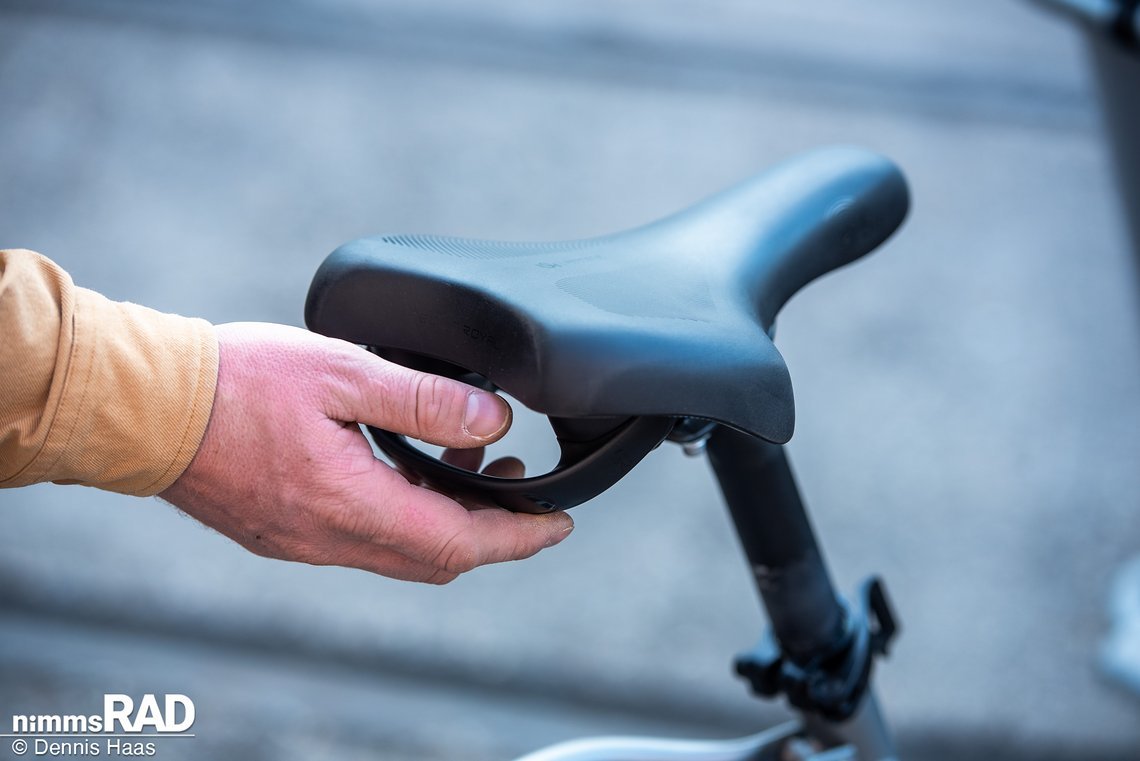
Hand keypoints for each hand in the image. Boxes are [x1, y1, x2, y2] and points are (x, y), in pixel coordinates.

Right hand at [161, 322, 572, 583]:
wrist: (146, 406)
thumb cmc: (236, 381)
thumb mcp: (342, 372)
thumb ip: (423, 398)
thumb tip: (493, 420)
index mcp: (352, 503)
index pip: (459, 542)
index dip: (518, 537)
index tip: (558, 523)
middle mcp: (330, 537)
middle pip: (435, 557)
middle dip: (489, 531)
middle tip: (520, 490)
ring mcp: (303, 540)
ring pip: (399, 548)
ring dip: (443, 518)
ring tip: (469, 460)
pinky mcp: (282, 530)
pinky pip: (361, 538)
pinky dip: (400, 513)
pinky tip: (405, 466)